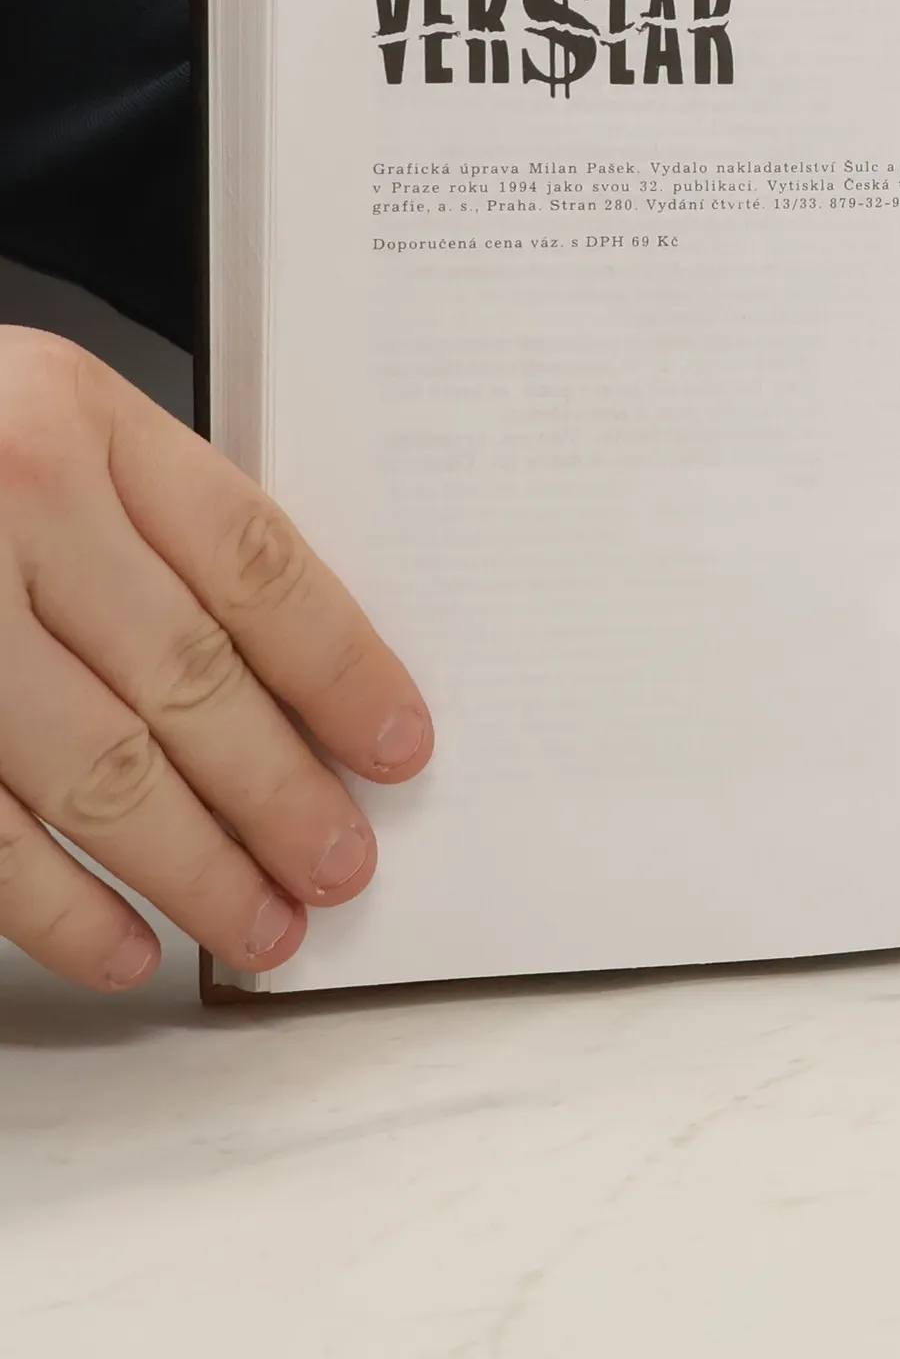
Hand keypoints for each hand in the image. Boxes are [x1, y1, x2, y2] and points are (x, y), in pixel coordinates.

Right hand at [0, 327, 431, 988]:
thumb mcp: (45, 420)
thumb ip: (150, 521)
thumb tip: (287, 675)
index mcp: (79, 418)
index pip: (252, 564)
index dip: (340, 668)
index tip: (396, 743)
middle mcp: (12, 504)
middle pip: (190, 678)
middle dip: (281, 792)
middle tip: (341, 861)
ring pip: (99, 770)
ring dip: (196, 868)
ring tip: (264, 922)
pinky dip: (59, 909)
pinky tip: (125, 945)